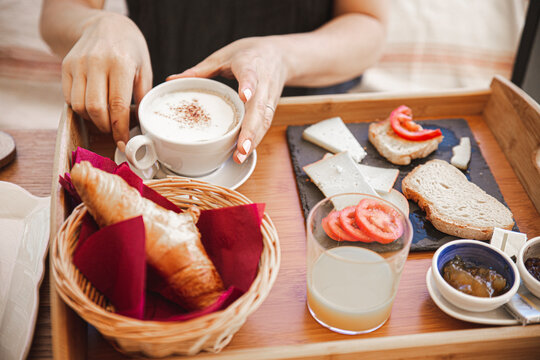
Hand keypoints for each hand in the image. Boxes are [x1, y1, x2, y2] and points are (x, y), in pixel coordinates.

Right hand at [62, 13, 151, 145]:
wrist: (106, 25)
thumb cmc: (130, 49)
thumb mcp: (144, 69)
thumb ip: (143, 96)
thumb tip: (141, 125)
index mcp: (121, 63)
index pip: (118, 105)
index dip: (120, 128)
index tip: (123, 142)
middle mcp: (97, 62)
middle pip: (96, 109)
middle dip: (105, 127)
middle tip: (114, 132)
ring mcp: (78, 64)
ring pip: (79, 106)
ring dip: (92, 120)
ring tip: (105, 119)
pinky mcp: (66, 66)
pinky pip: (69, 98)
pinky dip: (81, 109)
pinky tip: (94, 107)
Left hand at [167, 37, 287, 162]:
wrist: (279, 55)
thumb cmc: (250, 54)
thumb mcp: (222, 56)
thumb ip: (200, 70)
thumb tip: (171, 80)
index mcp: (250, 65)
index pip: (250, 75)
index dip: (248, 86)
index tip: (245, 97)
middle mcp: (263, 82)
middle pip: (259, 108)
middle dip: (250, 130)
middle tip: (241, 148)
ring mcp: (269, 97)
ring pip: (264, 120)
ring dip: (253, 140)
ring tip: (240, 156)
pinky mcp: (272, 107)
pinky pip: (265, 125)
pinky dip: (255, 139)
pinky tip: (244, 152)